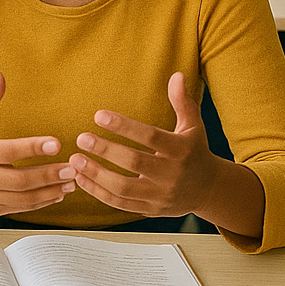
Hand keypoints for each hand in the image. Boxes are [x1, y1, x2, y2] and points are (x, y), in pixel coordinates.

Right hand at [0, 72, 75, 217]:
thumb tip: (0, 77)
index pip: (7, 151)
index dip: (33, 148)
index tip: (57, 143)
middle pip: (18, 180)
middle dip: (48, 174)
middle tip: (72, 168)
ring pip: (22, 199)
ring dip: (49, 191)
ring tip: (71, 182)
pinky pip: (18, 208)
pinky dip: (40, 202)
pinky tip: (56, 192)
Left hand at [69, 73, 215, 218]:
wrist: (209, 190)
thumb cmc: (195, 151)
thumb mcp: (193, 126)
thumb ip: (182, 101)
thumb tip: (176, 75)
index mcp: (180, 150)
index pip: (150, 137)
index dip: (124, 126)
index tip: (99, 116)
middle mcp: (171, 174)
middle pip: (134, 162)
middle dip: (105, 150)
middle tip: (82, 138)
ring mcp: (160, 195)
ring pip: (124, 188)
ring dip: (96, 175)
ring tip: (75, 160)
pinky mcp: (151, 210)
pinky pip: (120, 204)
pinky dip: (98, 193)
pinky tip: (81, 179)